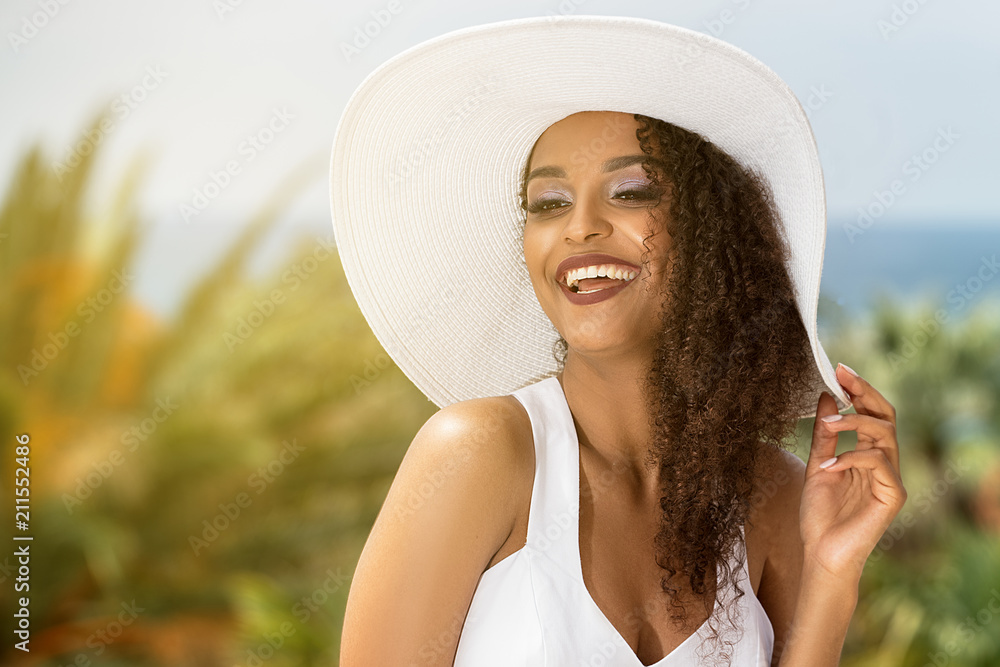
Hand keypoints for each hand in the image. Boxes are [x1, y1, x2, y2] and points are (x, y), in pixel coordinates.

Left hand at [799, 363, 906, 580]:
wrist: (821, 553)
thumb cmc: (819, 515)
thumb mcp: (816, 465)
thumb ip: (824, 434)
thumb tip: (827, 395)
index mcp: (867, 454)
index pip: (872, 413)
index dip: (859, 389)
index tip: (839, 369)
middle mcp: (884, 463)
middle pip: (886, 416)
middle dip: (865, 392)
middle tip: (843, 374)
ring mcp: (891, 479)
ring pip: (885, 435)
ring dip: (854, 422)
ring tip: (827, 423)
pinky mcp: (893, 495)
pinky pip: (879, 464)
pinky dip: (851, 458)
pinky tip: (829, 466)